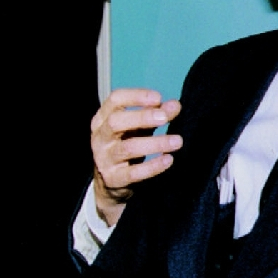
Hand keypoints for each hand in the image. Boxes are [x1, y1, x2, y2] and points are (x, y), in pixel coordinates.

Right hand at [91, 89, 182, 226]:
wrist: (109, 181)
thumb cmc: (125, 145)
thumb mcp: (139, 127)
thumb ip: (156, 114)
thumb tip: (175, 105)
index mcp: (102, 119)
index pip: (114, 100)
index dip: (136, 96)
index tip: (158, 98)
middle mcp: (100, 137)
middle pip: (115, 122)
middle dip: (142, 117)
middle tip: (164, 118)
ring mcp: (104, 159)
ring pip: (127, 148)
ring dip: (155, 143)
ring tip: (177, 141)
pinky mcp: (113, 179)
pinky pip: (133, 173)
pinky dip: (152, 166)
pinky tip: (168, 159)